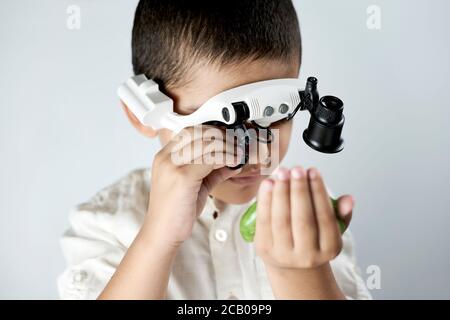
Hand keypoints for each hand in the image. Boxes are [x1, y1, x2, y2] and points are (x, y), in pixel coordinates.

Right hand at [143, 125, 242, 249]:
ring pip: (206, 144)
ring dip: (227, 147)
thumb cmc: (176, 212)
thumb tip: (232, 162)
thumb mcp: (196, 186)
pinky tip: (235, 164)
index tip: (229, 137)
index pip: (190, 131)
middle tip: (238, 143)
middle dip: (222, 136)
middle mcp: (166, 157)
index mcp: (165, 156)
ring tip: (239, 153)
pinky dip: (226, 159)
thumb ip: (213, 171)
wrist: (162, 234)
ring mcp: (172, 166)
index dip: (212, 131)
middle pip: (198, 132)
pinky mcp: (182, 177)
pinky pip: (210, 160)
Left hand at [254, 166, 353, 269]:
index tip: (313, 171)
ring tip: (282, 172)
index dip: (319, 192)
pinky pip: (263, 221)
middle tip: (297, 169)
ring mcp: (283, 254)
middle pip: (302, 219)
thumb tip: (348, 199)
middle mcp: (307, 256)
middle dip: (299, 190)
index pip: (325, 218)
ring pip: (282, 219)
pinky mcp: (264, 248)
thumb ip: (341, 213)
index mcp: (329, 249)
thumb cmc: (313, 241)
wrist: (292, 265)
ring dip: (281, 192)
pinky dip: (265, 200)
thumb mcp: (333, 230)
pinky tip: (268, 184)